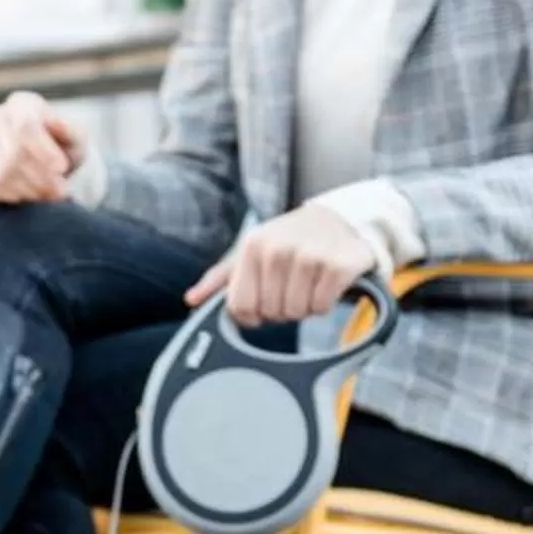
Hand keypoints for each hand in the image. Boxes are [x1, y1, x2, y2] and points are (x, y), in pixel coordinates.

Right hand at [0, 90, 86, 204]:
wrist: (52, 166)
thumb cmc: (65, 147)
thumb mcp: (77, 139)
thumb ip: (70, 130)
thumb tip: (55, 122)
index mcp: (22, 103)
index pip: (25, 126)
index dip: (43, 150)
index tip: (62, 168)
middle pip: (13, 154)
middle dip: (41, 176)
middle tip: (62, 190)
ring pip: (2, 173)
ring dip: (32, 189)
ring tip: (51, 193)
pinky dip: (16, 196)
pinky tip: (33, 194)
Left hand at [187, 204, 375, 325]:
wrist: (341, 220)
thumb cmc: (290, 240)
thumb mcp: (252, 252)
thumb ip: (220, 278)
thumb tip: (191, 300)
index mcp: (252, 246)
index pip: (241, 307)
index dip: (255, 313)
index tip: (266, 299)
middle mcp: (278, 248)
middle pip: (272, 313)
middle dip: (283, 308)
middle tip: (293, 286)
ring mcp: (310, 256)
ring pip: (297, 312)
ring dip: (304, 306)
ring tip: (309, 283)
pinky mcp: (338, 266)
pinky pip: (322, 307)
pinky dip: (325, 303)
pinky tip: (326, 283)